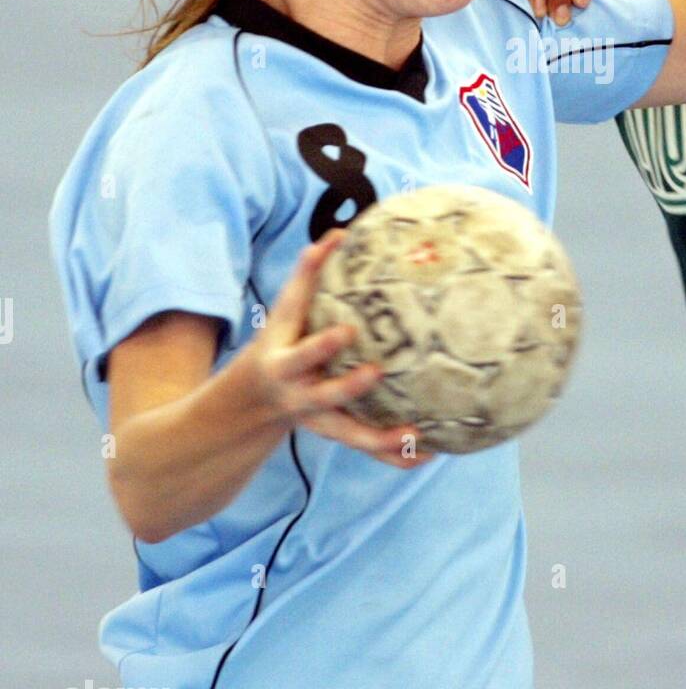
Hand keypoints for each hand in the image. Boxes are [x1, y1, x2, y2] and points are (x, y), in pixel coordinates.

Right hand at [240, 230, 432, 469]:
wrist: (251, 401)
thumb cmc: (280, 341)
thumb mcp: (283, 313)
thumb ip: (308, 275)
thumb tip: (340, 233)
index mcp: (285, 366)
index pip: (302, 355)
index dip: (322, 346)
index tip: (349, 331)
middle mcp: (300, 397)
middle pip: (325, 398)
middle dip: (349, 388)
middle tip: (378, 373)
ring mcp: (318, 421)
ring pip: (350, 436)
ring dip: (382, 439)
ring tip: (418, 436)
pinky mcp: (336, 434)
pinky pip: (367, 450)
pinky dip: (395, 455)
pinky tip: (430, 454)